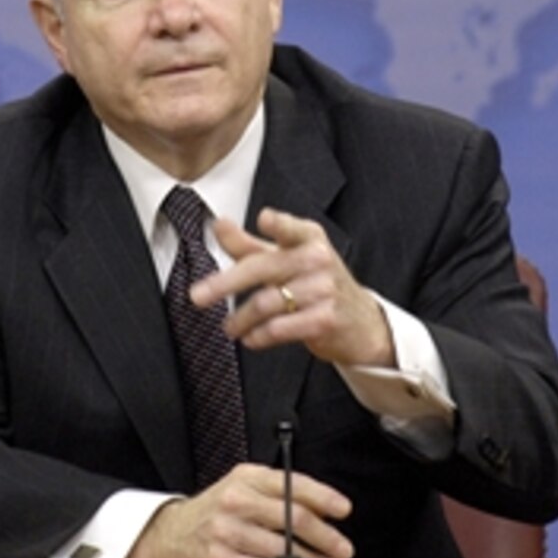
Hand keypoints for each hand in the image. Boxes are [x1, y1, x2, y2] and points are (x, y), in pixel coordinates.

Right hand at [125, 463, 352, 557]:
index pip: (293, 483)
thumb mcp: (240, 487)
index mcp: (247, 477)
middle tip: (343, 548)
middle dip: (326, 536)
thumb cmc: (212, 510)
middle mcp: (237, 499)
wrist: (167, 534)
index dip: (324, 497)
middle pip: (293, 517)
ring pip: (282, 548)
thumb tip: (320, 510)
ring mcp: (227, 529)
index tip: (344, 509)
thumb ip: (275, 492)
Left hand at [190, 207, 395, 366]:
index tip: (266, 219)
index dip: (280, 224)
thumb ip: (250, 244)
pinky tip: (250, 338)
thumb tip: (218, 224)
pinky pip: (279, 328)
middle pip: (263, 268)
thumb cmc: (317, 284)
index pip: (292, 228)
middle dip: (224, 283)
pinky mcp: (324, 320)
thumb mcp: (287, 259)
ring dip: (240, 319)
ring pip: (266, 303)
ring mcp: (324, 290)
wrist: (361, 323)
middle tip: (197, 296)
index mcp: (308, 237)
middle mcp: (319, 259)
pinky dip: (258, 336)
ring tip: (229, 327)